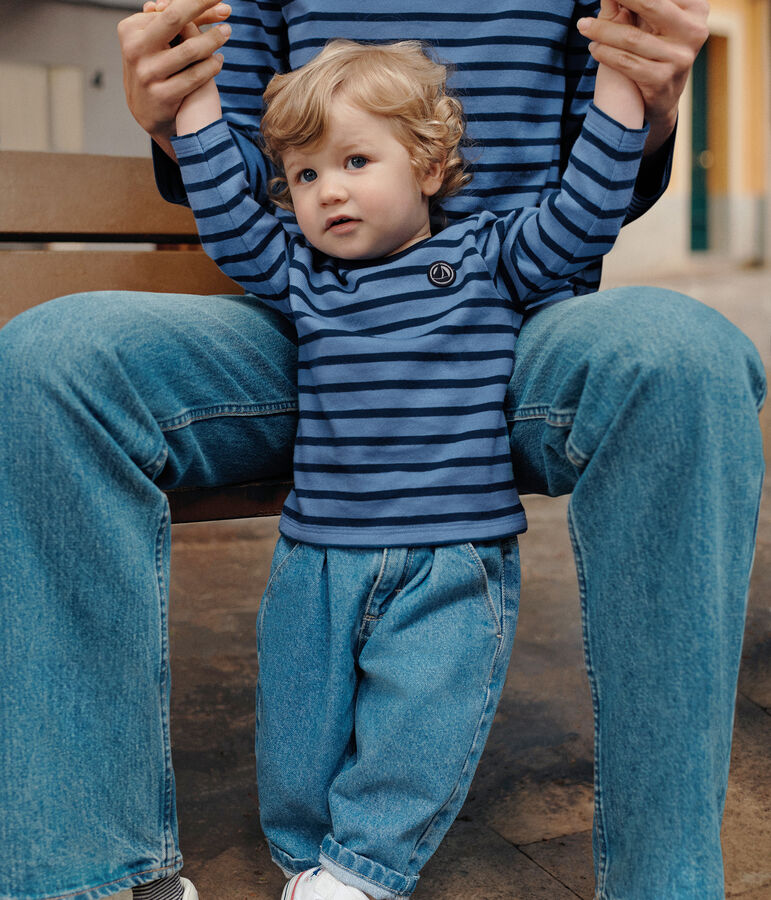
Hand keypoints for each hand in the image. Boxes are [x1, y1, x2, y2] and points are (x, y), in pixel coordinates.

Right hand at [118, 0, 231, 157]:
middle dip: (201, 6)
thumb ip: (179, 22)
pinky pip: (194, 77)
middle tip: (226, 6)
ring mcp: (148, 73)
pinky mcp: (162, 95)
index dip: (195, 3)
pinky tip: (219, 60)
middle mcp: (136, 49)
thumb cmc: (156, 66)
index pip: (168, 10)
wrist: (146, 111)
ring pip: (189, 50)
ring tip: (226, 32)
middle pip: (174, 19)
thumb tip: (213, 2)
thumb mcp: (159, 42)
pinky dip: (210, 67)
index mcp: (131, 29)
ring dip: (213, 40)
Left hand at [578, 0, 709, 152]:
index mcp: (695, 8)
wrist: (662, 98)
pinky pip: (626, 62)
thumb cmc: (655, 48)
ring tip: (583, 26)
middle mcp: (693, 30)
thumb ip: (639, 4)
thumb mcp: (653, 22)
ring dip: (601, 30)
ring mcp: (679, 57)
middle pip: (651, 4)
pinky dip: (605, 53)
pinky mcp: (663, 79)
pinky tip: (594, 47)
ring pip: (632, 38)